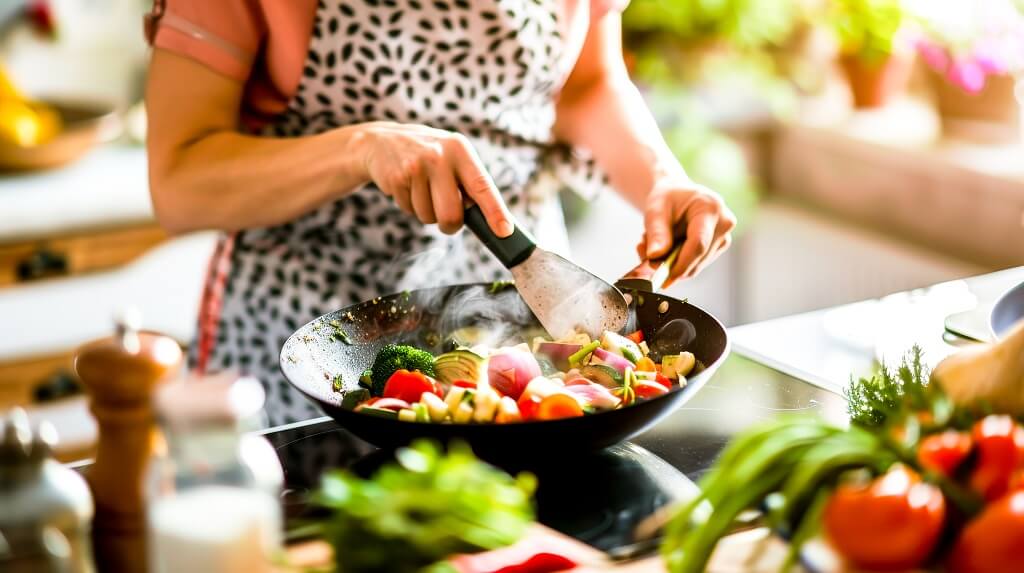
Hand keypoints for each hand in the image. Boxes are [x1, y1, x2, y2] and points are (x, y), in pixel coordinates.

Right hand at [356, 122, 512, 235]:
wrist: (381, 141)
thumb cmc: (429, 157)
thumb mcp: (453, 157)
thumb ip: (471, 184)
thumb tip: (494, 221)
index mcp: (460, 149)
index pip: (482, 186)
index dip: (495, 211)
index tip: (504, 231)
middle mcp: (440, 155)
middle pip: (452, 214)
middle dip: (450, 225)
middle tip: (447, 220)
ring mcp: (416, 166)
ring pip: (429, 217)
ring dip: (427, 213)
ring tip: (421, 190)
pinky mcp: (397, 178)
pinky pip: (410, 211)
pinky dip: (410, 206)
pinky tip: (407, 187)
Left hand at [636, 180, 735, 286]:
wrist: (677, 194)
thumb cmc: (667, 198)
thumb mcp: (655, 210)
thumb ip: (656, 233)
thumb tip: (655, 257)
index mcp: (710, 208)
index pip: (698, 244)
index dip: (681, 264)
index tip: (663, 277)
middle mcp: (724, 224)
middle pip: (697, 258)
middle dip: (670, 263)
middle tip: (644, 251)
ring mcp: (724, 238)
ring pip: (695, 266)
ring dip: (671, 263)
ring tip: (654, 244)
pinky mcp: (718, 248)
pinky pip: (695, 265)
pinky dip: (677, 262)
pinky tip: (666, 247)